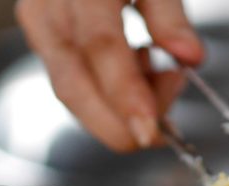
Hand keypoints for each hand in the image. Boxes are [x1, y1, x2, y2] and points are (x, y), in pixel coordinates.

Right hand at [16, 0, 203, 151]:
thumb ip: (169, 14)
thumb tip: (190, 57)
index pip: (101, 47)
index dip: (125, 94)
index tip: (150, 131)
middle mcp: (47, 6)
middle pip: (72, 82)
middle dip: (118, 121)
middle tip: (162, 129)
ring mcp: (38, 24)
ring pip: (69, 90)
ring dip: (115, 109)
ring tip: (159, 80)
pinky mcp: (41, 37)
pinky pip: (69, 81)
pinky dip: (105, 94)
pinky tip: (136, 76)